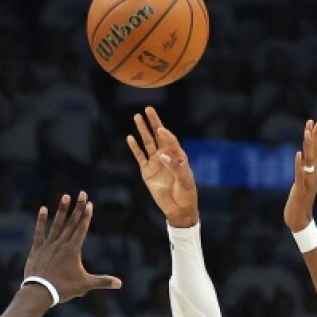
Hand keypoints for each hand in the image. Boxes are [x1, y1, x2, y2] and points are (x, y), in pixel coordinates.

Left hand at [22, 192, 121, 303]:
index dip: (86, 215)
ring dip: (62, 210)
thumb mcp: (85, 285)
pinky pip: (39, 232)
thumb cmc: (63, 289)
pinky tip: (43, 209)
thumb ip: (102, 281)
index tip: (89, 203)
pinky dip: (41, 221)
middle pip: (71, 222)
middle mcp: (61, 243)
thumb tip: (120, 284)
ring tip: (65, 196)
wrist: (40, 292)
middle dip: (78, 207)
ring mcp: (48, 245)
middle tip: (82, 193)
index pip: (81, 228)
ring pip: (57, 224)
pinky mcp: (37, 249)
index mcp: (73, 250)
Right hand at [126, 106, 197, 226]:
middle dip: (153, 122)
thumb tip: (161, 156)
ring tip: (137, 117)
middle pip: (158, 135)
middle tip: (148, 109)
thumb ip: (174, 167)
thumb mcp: (184, 179)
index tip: (160, 128)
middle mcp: (166, 155)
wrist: (178, 208)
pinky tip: (130, 138)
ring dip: (142, 130)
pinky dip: (135, 148)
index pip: (170, 140)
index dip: (166, 134)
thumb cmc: (186, 192)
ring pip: (147, 143)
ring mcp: (155, 162)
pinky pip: (139, 157)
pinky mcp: (147, 171)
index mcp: (178, 155)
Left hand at [284, 120, 316, 231]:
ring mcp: (308, 181)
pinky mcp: (300, 188)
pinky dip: (299, 164)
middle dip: (313, 136)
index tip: (316, 121)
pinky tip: (298, 154)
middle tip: (313, 121)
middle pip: (314, 152)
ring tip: (307, 133)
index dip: (316, 135)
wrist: (300, 217)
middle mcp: (314, 174)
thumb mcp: (308, 178)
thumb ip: (314, 164)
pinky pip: (300, 174)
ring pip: (309, 161)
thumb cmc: (303, 197)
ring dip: (308, 147)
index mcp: (315, 171)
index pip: (316, 150)